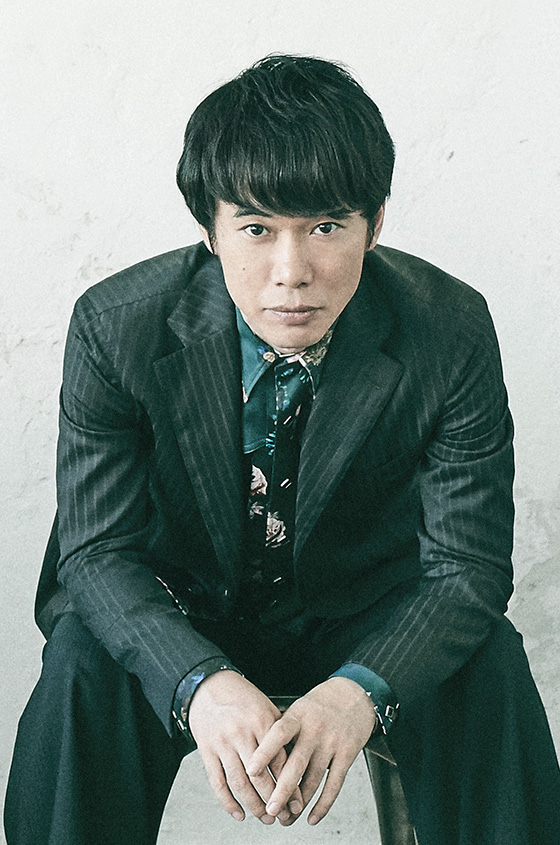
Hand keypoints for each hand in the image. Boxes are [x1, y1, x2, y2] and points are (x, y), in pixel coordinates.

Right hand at [188, 670, 302, 825]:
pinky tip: (239, 814)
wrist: (208, 684)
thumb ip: (280, 732)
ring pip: (240, 784)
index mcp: (261, 722)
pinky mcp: (206, 750)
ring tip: (266, 818)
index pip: (280, 762)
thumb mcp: (265, 706)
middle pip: (261, 778)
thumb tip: (298, 761)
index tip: (298, 805)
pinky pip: (217, 783)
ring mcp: (222, 743)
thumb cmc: (241, 696)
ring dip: (254, 806)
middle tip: (283, 818)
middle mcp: (242, 734)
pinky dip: (228, 803)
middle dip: (274, 802)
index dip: (290, 787)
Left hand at [247, 677, 375, 824]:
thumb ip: (282, 731)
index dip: (264, 752)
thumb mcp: (298, 709)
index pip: (279, 734)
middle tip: (270, 810)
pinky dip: (323, 805)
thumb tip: (258, 759)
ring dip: (300, 803)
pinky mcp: (348, 754)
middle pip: (296, 764)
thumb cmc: (318, 706)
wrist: (354, 695)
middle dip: (282, 791)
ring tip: (286, 819)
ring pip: (313, 780)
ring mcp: (332, 742)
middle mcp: (314, 730)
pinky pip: (334, 784)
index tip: (251, 771)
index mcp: (298, 716)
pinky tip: (312, 817)